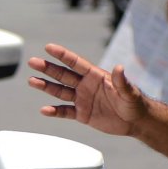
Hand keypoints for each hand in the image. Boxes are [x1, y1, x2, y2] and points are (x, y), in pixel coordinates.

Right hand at [28, 43, 148, 135]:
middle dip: (48, 68)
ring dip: (46, 86)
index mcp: (95, 76)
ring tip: (32, 81)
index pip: (76, 63)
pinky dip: (54, 111)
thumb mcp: (129, 92)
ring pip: (60, 91)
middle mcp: (86, 85)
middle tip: (33, 62)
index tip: (49, 47)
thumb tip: (120, 67)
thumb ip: (122, 81)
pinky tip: (44, 110)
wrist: (135, 121)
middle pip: (63, 75)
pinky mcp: (82, 114)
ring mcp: (82, 99)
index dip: (63, 55)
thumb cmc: (134, 102)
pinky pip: (65, 112)